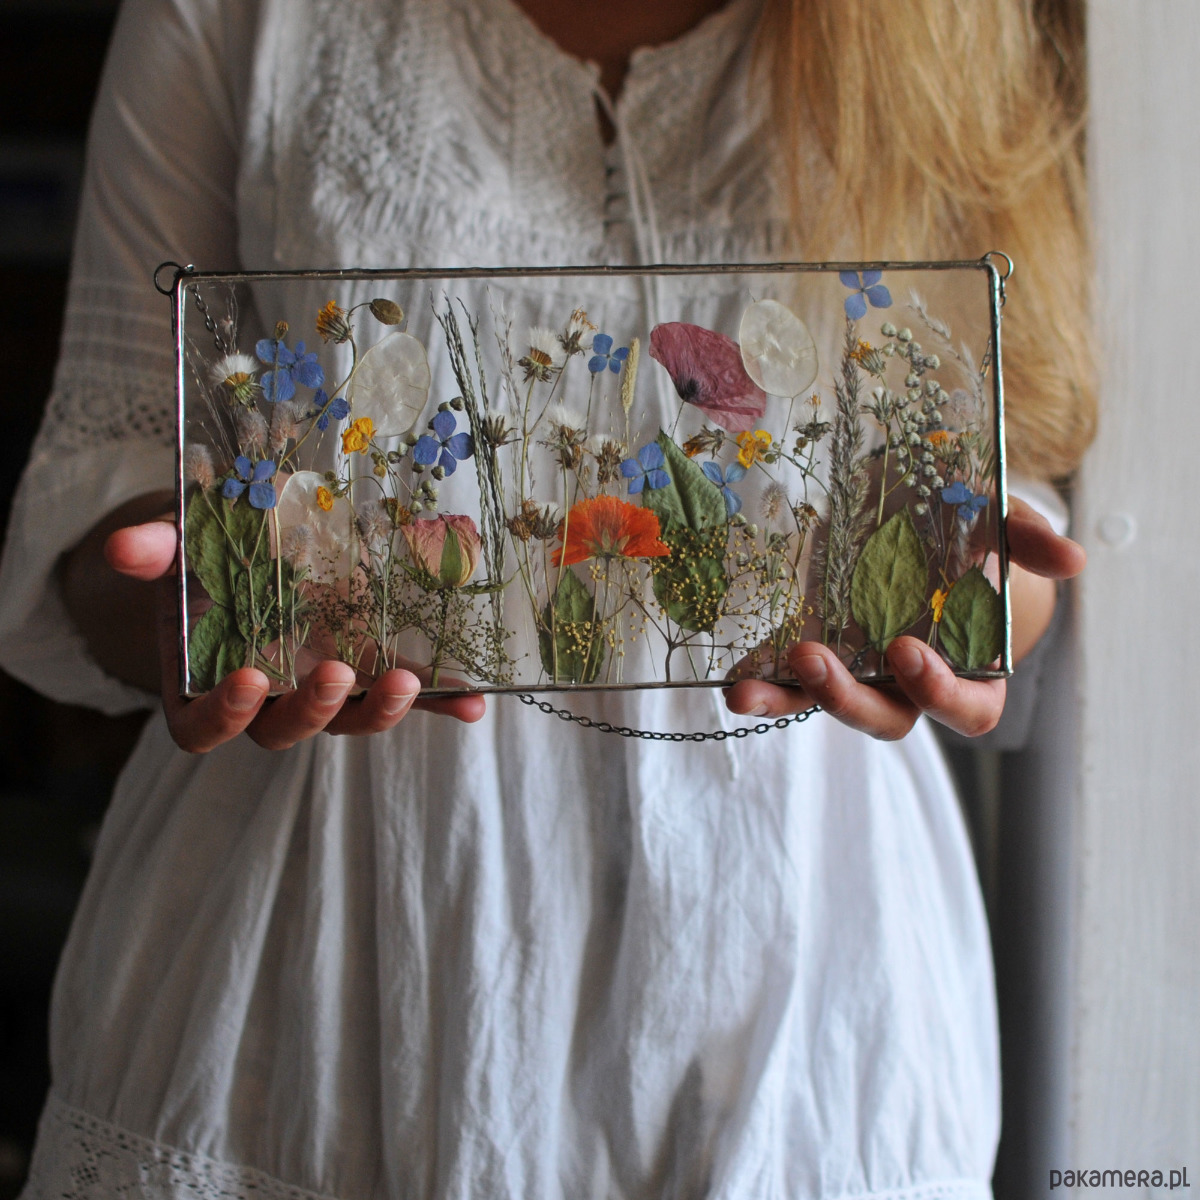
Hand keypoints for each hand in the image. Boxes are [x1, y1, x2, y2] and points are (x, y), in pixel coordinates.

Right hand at [105, 518, 485, 752]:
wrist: (242, 541)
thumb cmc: (200, 549)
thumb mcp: (178, 542)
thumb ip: (157, 549)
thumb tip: (126, 548)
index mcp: (204, 678)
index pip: (202, 728)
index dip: (222, 716)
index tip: (248, 680)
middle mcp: (265, 694)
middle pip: (284, 729)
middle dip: (313, 710)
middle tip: (335, 675)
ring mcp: (319, 684)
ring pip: (348, 719)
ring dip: (382, 710)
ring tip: (412, 684)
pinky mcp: (367, 668)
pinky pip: (401, 693)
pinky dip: (438, 701)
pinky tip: (474, 701)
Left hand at [724, 496, 1085, 739]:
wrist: (906, 501)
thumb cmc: (961, 519)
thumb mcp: (992, 518)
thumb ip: (1023, 536)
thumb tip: (1073, 558)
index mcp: (968, 661)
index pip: (969, 709)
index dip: (941, 693)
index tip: (907, 649)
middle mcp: (907, 679)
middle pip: (886, 719)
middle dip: (850, 700)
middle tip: (818, 660)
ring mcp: (855, 666)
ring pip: (823, 706)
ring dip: (788, 700)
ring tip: (746, 691)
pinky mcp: (809, 646)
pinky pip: (781, 680)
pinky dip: (758, 683)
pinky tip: (730, 680)